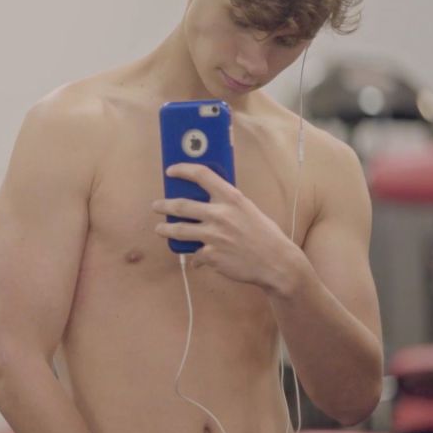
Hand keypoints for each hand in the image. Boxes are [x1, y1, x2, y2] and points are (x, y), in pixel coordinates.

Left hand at [152, 163, 305, 293]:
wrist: (277, 263)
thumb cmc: (265, 235)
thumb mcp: (249, 209)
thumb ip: (228, 204)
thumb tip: (207, 200)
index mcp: (231, 198)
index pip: (202, 175)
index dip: (183, 170)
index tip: (171, 171)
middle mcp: (220, 214)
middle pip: (181, 205)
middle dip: (163, 205)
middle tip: (156, 205)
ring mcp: (213, 236)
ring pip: (178, 230)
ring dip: (165, 229)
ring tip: (159, 229)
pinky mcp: (211, 256)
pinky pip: (195, 254)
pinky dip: (196, 257)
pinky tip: (197, 260)